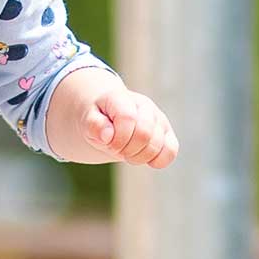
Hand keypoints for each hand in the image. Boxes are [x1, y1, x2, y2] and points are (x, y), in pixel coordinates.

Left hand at [59, 70, 178, 167]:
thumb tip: (107, 135)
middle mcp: (145, 105)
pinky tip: (144, 159)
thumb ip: (94, 125)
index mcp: (123, 97)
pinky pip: (170, 151)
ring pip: (157, 145)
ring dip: (137, 157)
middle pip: (144, 134)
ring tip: (127, 153)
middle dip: (126, 150)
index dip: (117, 138)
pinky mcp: (167, 134)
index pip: (128, 118)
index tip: (107, 143)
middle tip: (116, 150)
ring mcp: (158, 119)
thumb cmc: (98, 119)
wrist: (109, 116)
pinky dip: (157, 161)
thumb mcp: (88, 121)